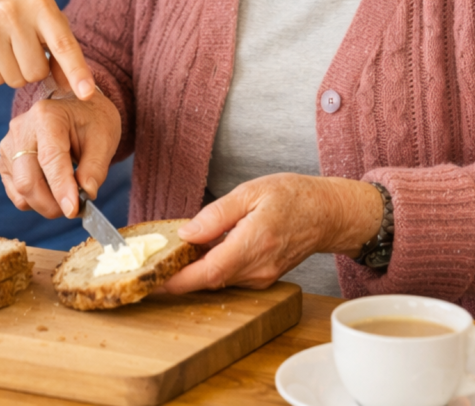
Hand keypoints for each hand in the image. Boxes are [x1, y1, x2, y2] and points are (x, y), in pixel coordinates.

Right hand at [0, 0, 96, 99]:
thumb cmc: (19, 8)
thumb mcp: (44, 16)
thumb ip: (63, 47)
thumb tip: (71, 86)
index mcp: (40, 4)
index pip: (62, 44)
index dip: (76, 70)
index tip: (87, 93)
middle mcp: (14, 13)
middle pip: (37, 72)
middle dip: (35, 68)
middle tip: (25, 46)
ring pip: (15, 80)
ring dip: (16, 71)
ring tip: (8, 45)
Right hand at [0, 91, 121, 218]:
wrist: (74, 109)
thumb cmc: (90, 121)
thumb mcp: (103, 139)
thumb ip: (95, 168)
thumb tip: (86, 194)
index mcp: (46, 116)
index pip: (50, 159)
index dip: (61, 188)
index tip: (73, 210)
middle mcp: (21, 129)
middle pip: (27, 180)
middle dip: (51, 204)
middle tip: (74, 209)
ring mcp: (9, 145)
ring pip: (20, 190)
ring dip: (44, 204)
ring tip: (66, 196)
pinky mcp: (5, 161)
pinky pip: (15, 192)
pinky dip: (34, 200)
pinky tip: (51, 189)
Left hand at [161, 174, 382, 292]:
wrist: (327, 213)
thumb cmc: (292, 196)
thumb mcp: (250, 192)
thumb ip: (216, 215)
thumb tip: (186, 232)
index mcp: (253, 244)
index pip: (207, 273)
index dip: (177, 281)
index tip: (152, 281)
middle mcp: (257, 269)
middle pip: (208, 281)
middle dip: (177, 275)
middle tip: (148, 263)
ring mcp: (261, 277)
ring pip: (217, 280)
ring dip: (192, 271)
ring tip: (168, 253)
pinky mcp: (262, 278)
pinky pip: (229, 276)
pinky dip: (209, 267)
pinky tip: (198, 251)